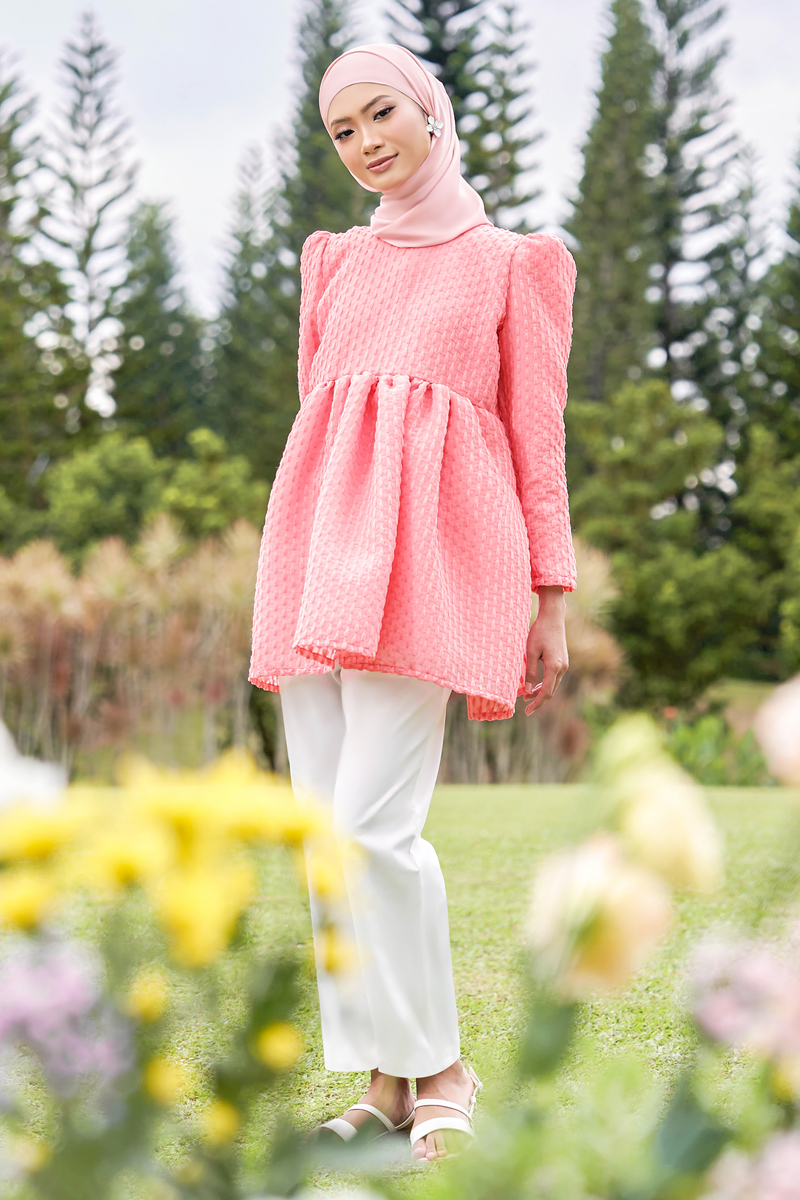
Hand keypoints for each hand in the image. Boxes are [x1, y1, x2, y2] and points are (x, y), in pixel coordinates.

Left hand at [523, 586, 568, 714]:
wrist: (553, 617)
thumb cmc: (539, 632)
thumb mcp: (530, 652)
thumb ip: (530, 672)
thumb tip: (528, 690)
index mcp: (555, 667)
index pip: (546, 692)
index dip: (537, 703)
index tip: (527, 712)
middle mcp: (563, 668)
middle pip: (551, 691)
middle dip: (538, 699)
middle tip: (526, 707)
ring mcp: (564, 664)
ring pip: (553, 685)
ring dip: (541, 691)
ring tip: (527, 696)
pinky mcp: (563, 660)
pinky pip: (555, 677)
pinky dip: (546, 683)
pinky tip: (536, 685)